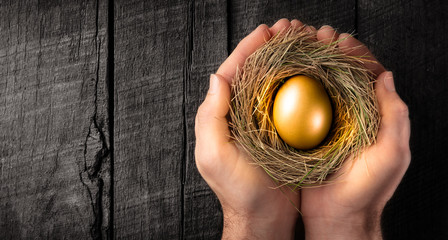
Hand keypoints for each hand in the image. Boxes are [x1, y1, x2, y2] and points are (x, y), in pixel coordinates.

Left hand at [195, 19, 305, 238]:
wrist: (263, 218)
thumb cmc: (237, 190)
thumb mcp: (215, 155)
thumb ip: (211, 117)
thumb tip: (217, 77)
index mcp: (224, 114)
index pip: (234, 72)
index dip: (249, 48)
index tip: (266, 31)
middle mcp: (242, 114)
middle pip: (257, 72)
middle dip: (272, 47)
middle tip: (290, 28)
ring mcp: (263, 122)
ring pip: (276, 82)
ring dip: (289, 60)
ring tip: (304, 41)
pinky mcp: (283, 133)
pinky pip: (292, 102)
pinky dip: (303, 84)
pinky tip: (316, 72)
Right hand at [301, 26, 410, 239]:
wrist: (338, 219)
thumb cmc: (367, 190)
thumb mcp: (391, 153)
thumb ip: (395, 116)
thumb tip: (386, 77)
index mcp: (374, 116)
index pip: (367, 76)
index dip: (356, 56)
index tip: (341, 42)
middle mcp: (350, 116)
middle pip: (341, 76)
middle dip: (330, 53)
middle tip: (317, 36)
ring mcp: (327, 126)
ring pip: (319, 87)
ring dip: (311, 65)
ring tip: (301, 46)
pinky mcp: (305, 136)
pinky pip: (300, 107)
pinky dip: (293, 88)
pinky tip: (285, 76)